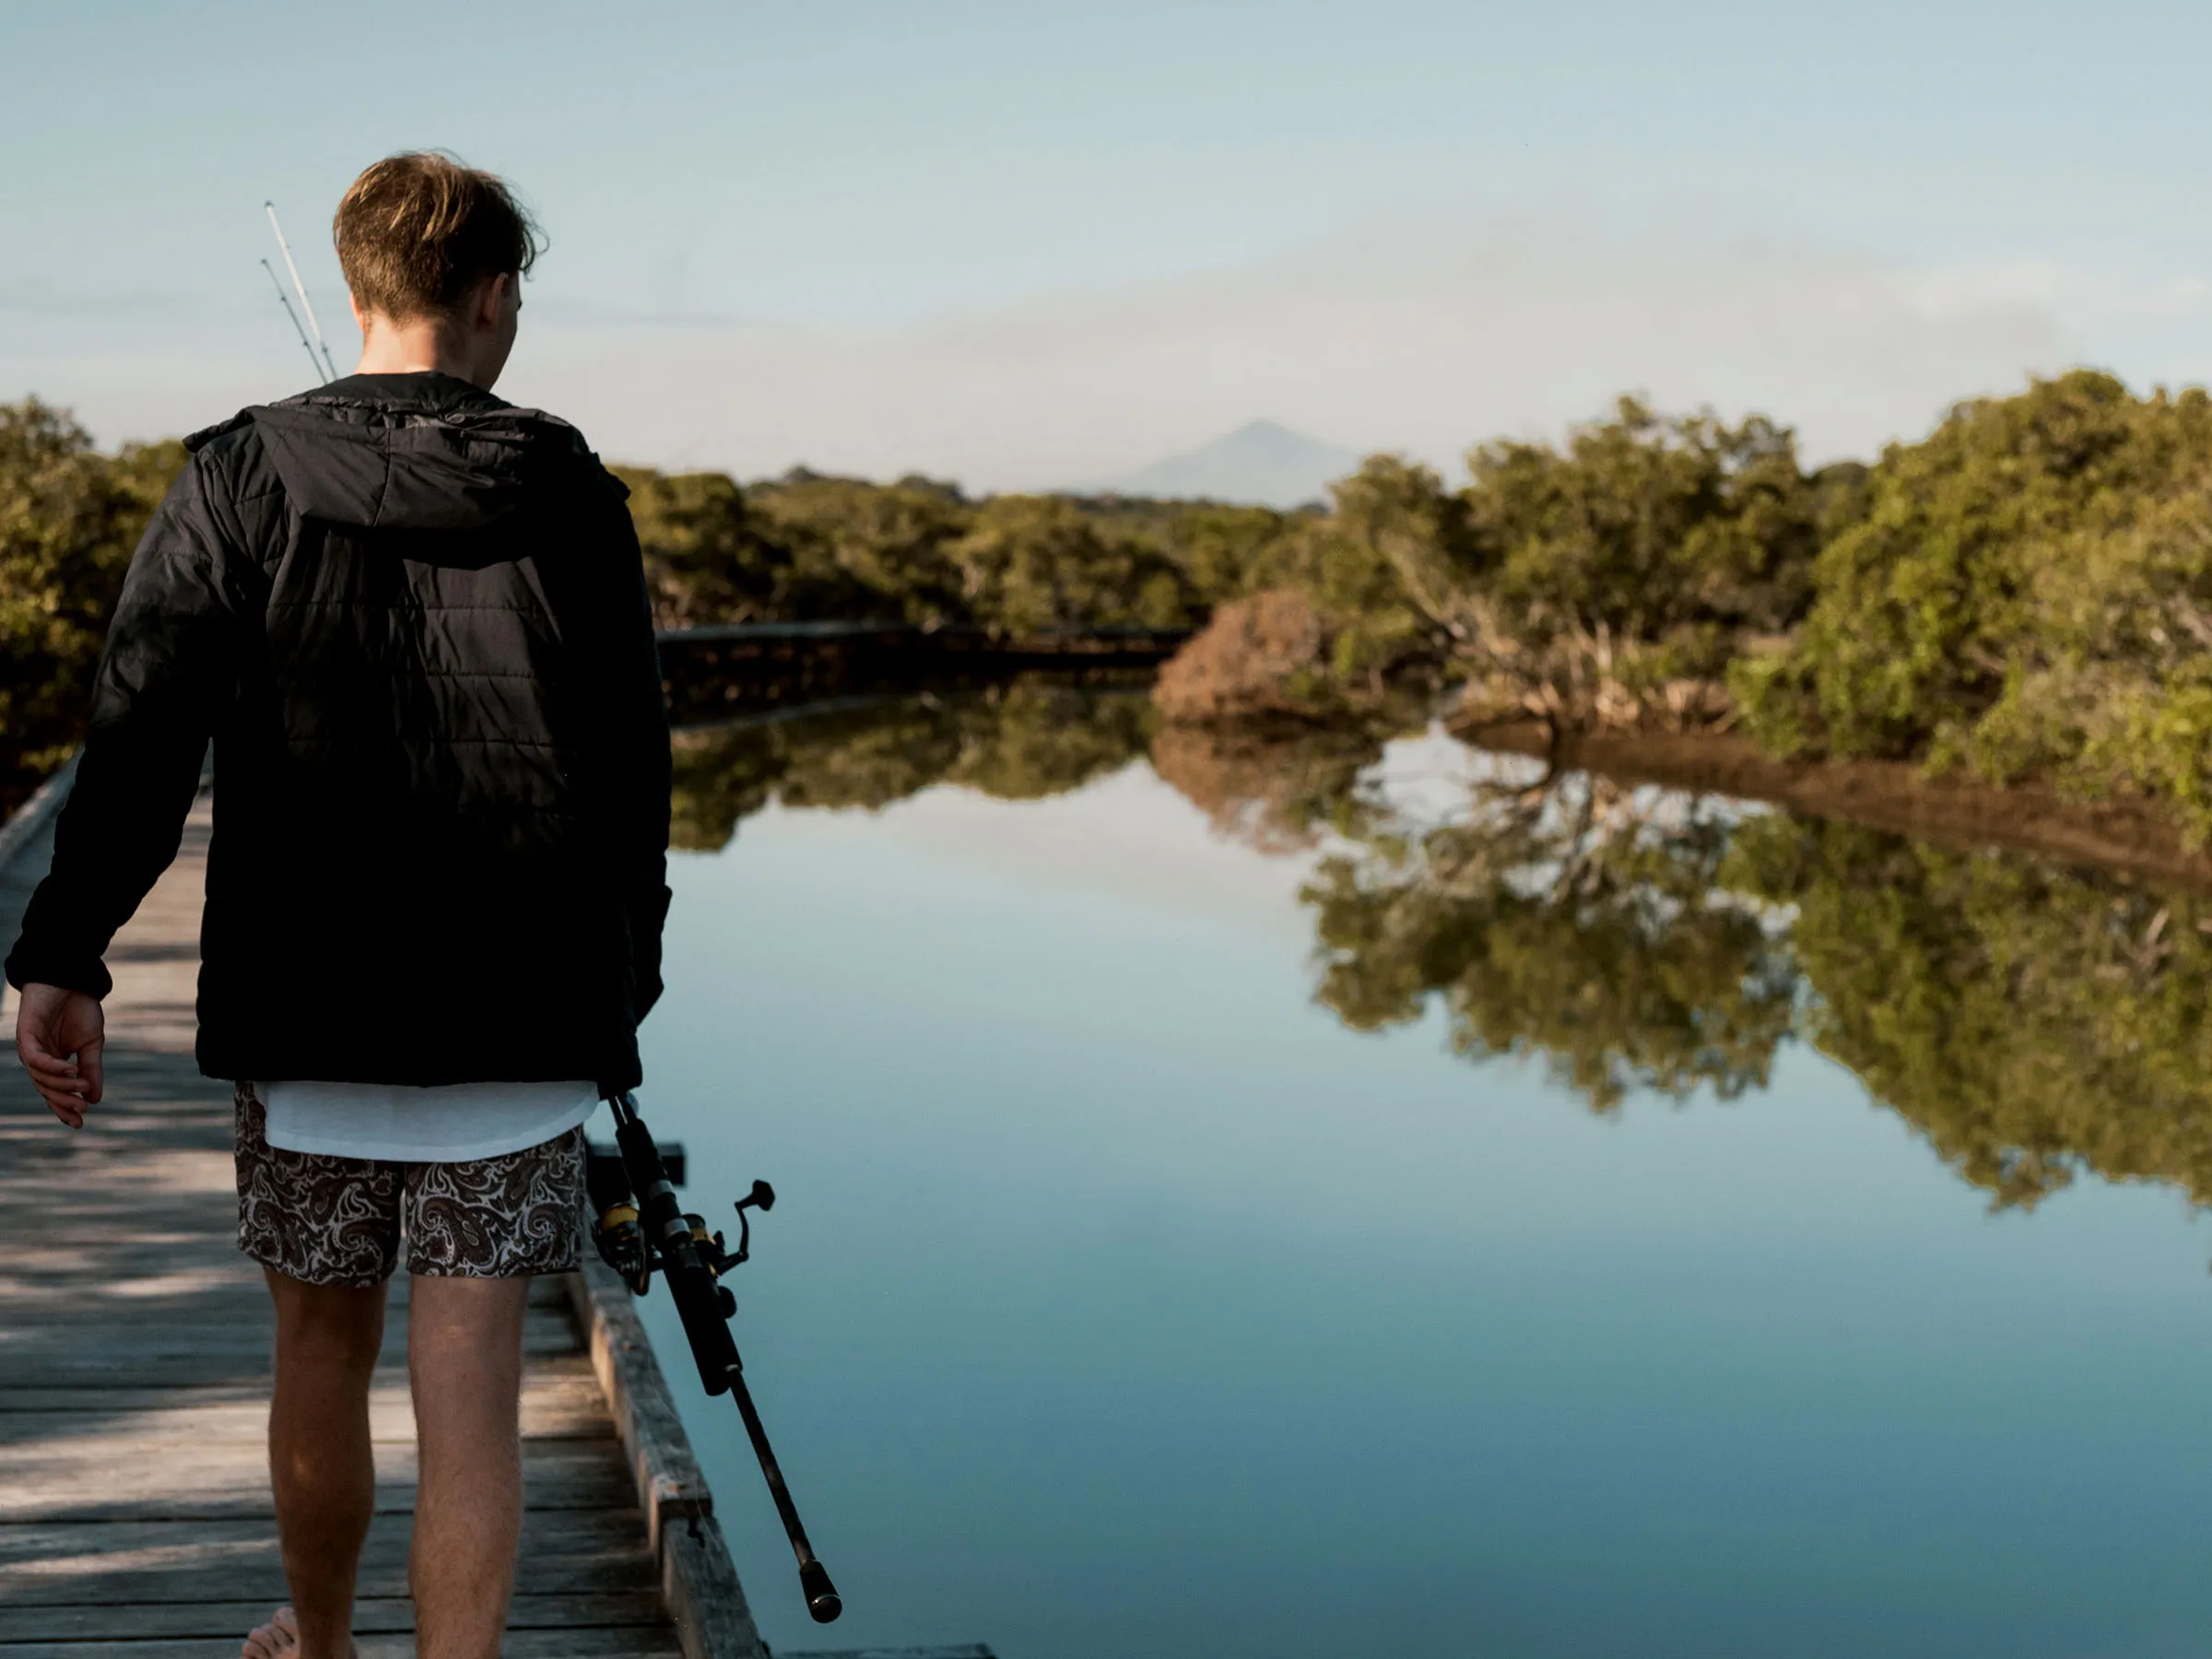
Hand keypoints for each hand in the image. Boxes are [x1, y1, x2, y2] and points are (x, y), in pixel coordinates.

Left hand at [15, 982, 104, 1127]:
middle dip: (63, 1102)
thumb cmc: (80, 1009)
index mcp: (53, 1062)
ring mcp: (30, 1048)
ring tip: (82, 1087)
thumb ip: (92, 1070)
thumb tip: (96, 1098)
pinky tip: (71, 1070)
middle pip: (45, 1089)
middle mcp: (37, 1059)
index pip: (54, 1092)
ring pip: (40, 1077)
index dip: (65, 1108)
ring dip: (61, 1085)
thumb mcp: (92, 1044)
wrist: (72, 979)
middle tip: (82, 1111)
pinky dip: (52, 1067)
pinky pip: (36, 1059)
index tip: (81, 1123)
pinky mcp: (26, 1035)